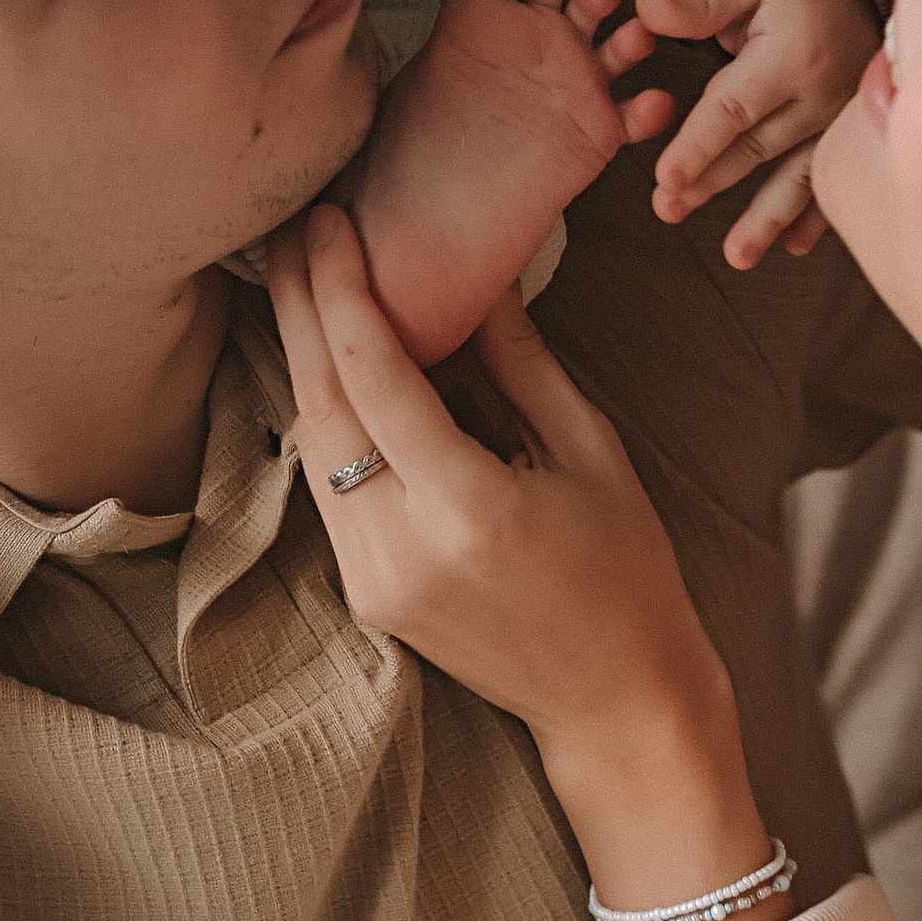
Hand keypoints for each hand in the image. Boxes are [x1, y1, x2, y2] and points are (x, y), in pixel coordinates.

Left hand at [267, 214, 780, 920]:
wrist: (616, 700)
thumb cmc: (626, 569)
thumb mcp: (592, 451)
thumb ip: (521, 360)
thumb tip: (482, 266)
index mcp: (470, 508)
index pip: (374, 376)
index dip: (341, 289)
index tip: (331, 220)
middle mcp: (404, 548)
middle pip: (319, 403)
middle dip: (297, 305)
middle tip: (295, 227)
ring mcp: (375, 580)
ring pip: (310, 445)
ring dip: (299, 356)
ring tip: (302, 276)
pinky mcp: (365, 595)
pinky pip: (328, 486)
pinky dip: (325, 414)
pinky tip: (329, 360)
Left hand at [353, 0, 672, 362]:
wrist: (427, 220)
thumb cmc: (424, 134)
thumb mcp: (456, 34)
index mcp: (499, 12)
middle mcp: (541, 43)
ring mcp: (573, 85)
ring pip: (622, 45)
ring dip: (636, 35)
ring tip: (637, 36)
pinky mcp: (597, 131)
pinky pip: (636, 111)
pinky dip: (652, 107)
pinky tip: (652, 102)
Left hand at [638, 0, 879, 264]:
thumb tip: (645, 6)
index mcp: (790, 54)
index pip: (734, 107)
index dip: (698, 145)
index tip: (666, 179)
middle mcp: (822, 92)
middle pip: (757, 147)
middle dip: (711, 184)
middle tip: (667, 211)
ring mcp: (843, 118)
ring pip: (797, 175)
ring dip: (767, 218)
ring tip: (737, 255)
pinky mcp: (855, 133)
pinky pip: (834, 178)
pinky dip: (815, 217)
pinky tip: (792, 245)